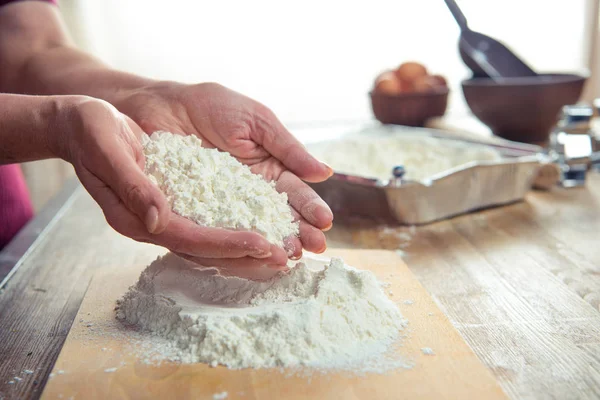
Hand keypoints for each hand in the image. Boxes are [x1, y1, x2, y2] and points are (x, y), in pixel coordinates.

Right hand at [57, 96, 288, 270]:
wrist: (81, 123)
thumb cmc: (91, 130)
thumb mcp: (107, 147)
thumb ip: (132, 184)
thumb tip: (159, 218)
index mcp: (135, 216)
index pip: (188, 238)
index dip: (227, 244)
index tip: (263, 245)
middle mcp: (153, 223)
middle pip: (205, 249)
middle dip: (246, 255)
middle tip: (286, 257)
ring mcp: (164, 215)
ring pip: (211, 241)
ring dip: (247, 248)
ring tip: (284, 251)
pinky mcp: (175, 203)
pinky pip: (210, 222)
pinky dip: (237, 228)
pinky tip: (262, 227)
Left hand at [116, 82, 333, 260]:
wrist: (162, 103)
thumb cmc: (212, 106)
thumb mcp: (257, 121)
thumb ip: (288, 148)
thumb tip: (324, 173)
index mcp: (269, 168)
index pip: (295, 193)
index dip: (311, 208)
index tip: (325, 222)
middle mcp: (249, 192)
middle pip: (278, 217)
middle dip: (298, 232)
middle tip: (314, 248)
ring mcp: (223, 204)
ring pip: (252, 228)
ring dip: (273, 242)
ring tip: (290, 256)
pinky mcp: (196, 212)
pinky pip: (217, 229)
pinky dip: (234, 242)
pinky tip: (251, 253)